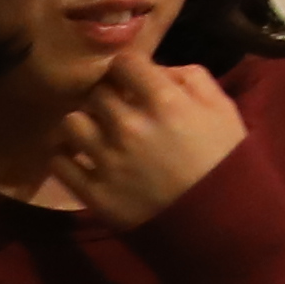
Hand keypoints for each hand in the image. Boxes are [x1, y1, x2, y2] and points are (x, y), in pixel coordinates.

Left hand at [41, 58, 247, 227]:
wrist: (221, 221)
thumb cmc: (225, 160)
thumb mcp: (223, 108)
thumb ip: (192, 77)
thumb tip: (158, 70)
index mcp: (164, 102)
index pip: (123, 62)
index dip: (128, 68)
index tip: (132, 79)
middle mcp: (130, 126)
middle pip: (96, 92)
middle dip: (108, 96)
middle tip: (118, 110)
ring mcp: (108, 161)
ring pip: (70, 123)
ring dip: (84, 125)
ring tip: (96, 135)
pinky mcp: (94, 193)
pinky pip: (59, 163)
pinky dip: (67, 158)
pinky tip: (83, 160)